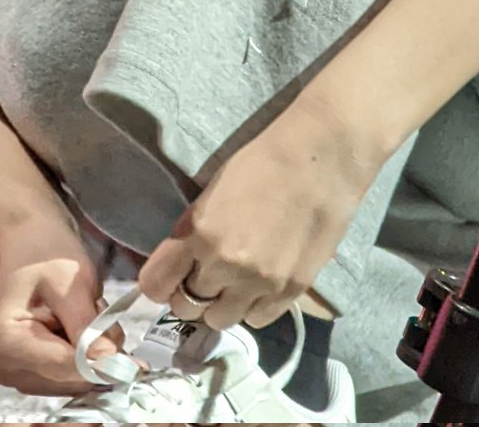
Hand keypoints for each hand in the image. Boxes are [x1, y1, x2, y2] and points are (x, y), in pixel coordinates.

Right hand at [0, 220, 127, 397]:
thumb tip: (109, 364)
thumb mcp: (72, 284)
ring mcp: (17, 373)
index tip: (131, 352)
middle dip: (95, 352)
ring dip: (92, 353)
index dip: (102, 361)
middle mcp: (4, 366)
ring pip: (75, 381)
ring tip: (86, 313)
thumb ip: (87, 327)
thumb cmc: (48, 253)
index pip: (64, 368)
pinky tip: (80, 326)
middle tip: (98, 311)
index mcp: (4, 342)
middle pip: (69, 379)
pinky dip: (86, 356)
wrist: (33, 240)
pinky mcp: (32, 374)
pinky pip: (71, 377)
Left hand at [138, 95, 385, 330]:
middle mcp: (226, 265)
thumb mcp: (213, 187)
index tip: (165, 277)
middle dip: (189, 292)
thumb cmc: (264, 160)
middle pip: (187, 305)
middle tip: (201, 274)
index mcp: (200, 233)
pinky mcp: (291, 292)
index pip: (156, 283)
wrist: (322, 158)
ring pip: (221, 320)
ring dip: (220, 303)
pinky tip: (258, 283)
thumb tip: (177, 256)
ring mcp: (260, 283)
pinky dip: (252, 306)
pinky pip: (257, 319)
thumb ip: (192, 227)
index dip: (157, 282)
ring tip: (232, 281)